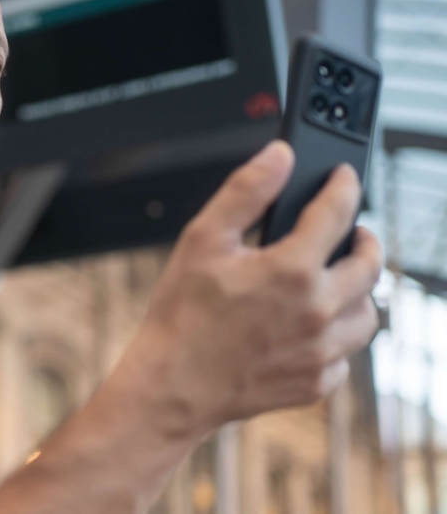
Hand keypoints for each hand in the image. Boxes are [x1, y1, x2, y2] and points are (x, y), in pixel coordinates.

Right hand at [132, 141, 381, 429]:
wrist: (172, 386)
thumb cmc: (181, 314)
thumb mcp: (203, 239)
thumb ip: (246, 191)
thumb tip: (279, 156)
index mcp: (293, 270)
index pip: (338, 212)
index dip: (344, 186)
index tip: (344, 177)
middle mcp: (319, 311)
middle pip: (369, 265)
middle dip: (364, 240)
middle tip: (352, 232)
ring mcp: (321, 352)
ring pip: (366, 314)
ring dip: (356, 291)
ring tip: (333, 281)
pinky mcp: (316, 383)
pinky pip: (345, 355)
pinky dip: (334, 337)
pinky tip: (309, 327)